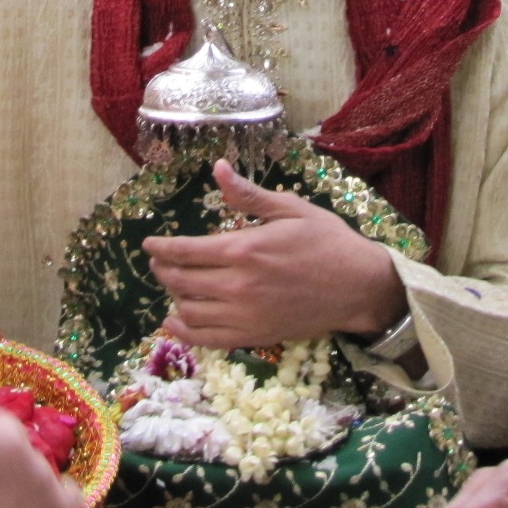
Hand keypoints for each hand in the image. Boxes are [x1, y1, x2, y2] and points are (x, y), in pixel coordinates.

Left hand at [143, 159, 407, 345]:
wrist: (359, 286)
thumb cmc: (328, 242)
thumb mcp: (290, 209)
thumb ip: (248, 195)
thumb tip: (218, 168)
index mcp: (244, 249)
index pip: (184, 251)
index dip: (160, 248)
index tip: (149, 244)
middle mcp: (238, 285)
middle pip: (180, 281)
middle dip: (162, 270)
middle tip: (158, 261)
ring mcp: (245, 315)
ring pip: (189, 311)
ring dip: (172, 298)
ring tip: (172, 286)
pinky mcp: (254, 336)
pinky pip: (207, 339)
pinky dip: (185, 332)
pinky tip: (176, 321)